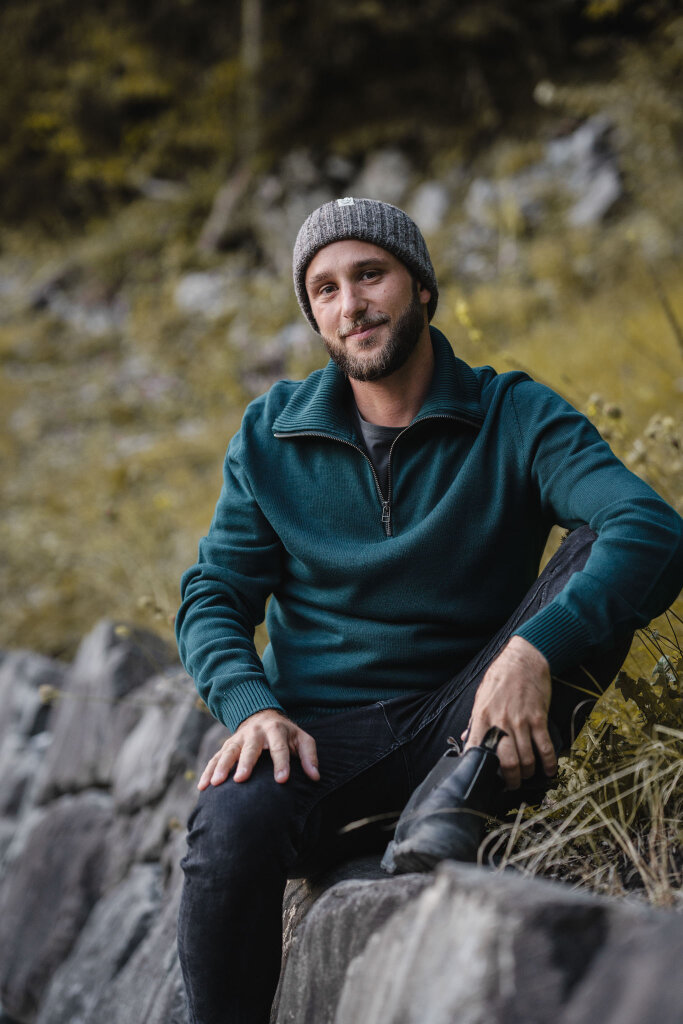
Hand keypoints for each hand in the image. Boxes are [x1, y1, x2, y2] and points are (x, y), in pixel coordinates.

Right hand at [198, 708, 319, 789]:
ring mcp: (239, 738)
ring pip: (228, 752)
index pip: (279, 747)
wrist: (262, 716)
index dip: (281, 762)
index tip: (282, 780)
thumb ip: (310, 756)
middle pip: (250, 748)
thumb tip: (315, 777)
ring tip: (216, 784)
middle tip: (241, 780)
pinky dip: (208, 771)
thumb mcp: (302, 739)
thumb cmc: (286, 734)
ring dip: (221, 767)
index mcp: (276, 730)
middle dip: (245, 763)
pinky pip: (215, 758)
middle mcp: (255, 732)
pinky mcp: (227, 746)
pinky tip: (202, 787)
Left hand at [463, 635, 555, 790]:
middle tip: (512, 784)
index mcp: (482, 718)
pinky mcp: (538, 718)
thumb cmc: (500, 678)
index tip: (486, 778)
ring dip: (528, 773)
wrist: (523, 658)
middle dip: (510, 780)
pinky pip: (544, 747)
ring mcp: (520, 721)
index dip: (482, 770)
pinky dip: (548, 763)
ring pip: (526, 759)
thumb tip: (466, 740)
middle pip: (506, 762)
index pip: (477, 750)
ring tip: (527, 776)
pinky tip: (548, 770)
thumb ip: (474, 721)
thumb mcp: (481, 697)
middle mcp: (500, 722)